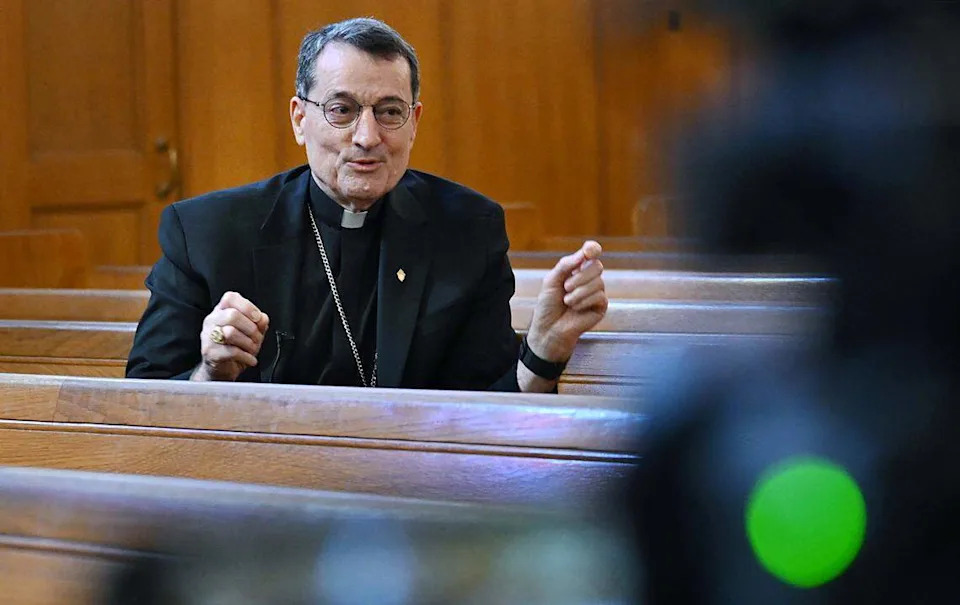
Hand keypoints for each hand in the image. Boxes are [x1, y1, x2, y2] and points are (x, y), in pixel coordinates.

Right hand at [191, 291, 269, 381]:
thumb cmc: (236, 348)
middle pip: (232, 315)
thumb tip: (263, 318)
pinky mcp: (210, 353)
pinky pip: (231, 351)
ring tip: (252, 349)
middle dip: (251, 328)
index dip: (247, 306)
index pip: (230, 298)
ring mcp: (208, 337)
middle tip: (257, 338)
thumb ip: (258, 323)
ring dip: (249, 343)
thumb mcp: (251, 333)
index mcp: (221, 311)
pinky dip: (246, 357)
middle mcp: (212, 321)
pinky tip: (250, 359)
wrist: (222, 370)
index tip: (257, 318)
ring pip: (230, 332)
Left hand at [525, 241, 607, 362]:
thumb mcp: (551, 281)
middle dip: (580, 276)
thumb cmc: (548, 305)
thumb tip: (583, 253)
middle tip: (566, 287)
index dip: (592, 249)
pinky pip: (599, 296)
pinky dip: (584, 301)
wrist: (549, 328)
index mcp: (577, 270)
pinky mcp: (601, 306)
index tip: (589, 250)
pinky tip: (575, 308)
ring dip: (579, 292)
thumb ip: (565, 265)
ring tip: (567, 301)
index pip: (590, 254)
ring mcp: (596, 292)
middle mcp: (589, 279)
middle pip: (597, 266)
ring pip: (598, 282)